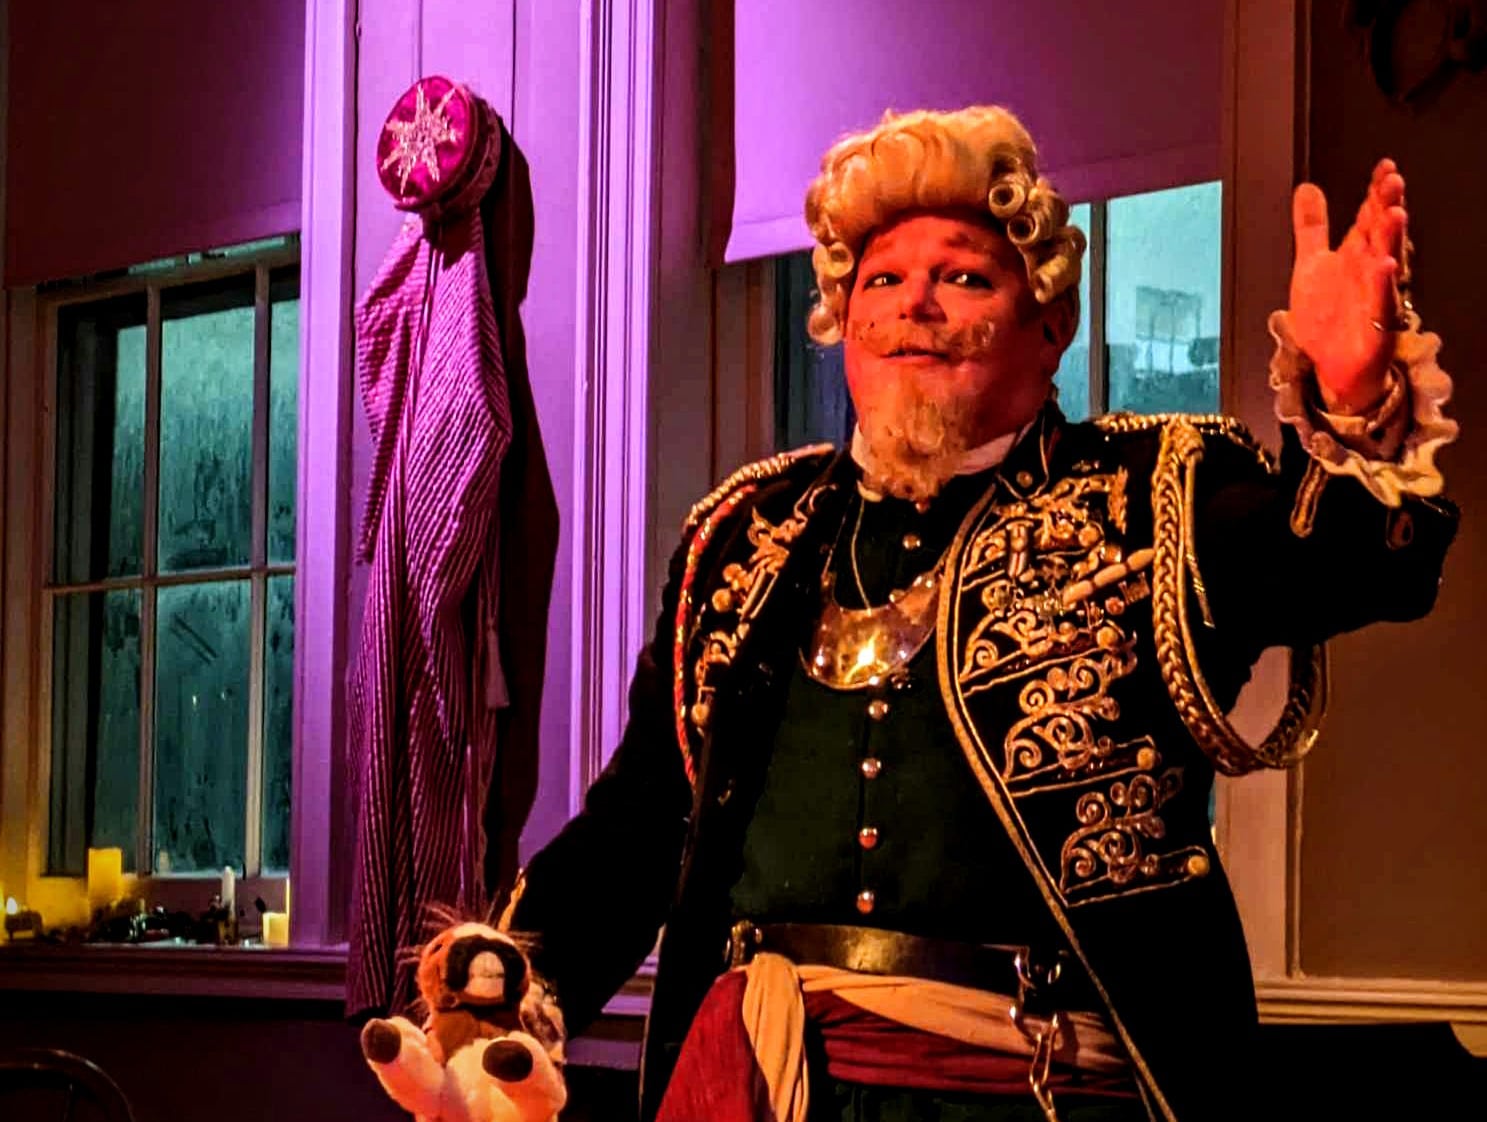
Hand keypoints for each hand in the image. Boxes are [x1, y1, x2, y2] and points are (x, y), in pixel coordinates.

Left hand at [1287, 158, 1406, 412]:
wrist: (1332, 366)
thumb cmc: (1328, 317)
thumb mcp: (1311, 264)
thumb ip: (1311, 227)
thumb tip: (1307, 187)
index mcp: (1356, 254)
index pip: (1368, 217)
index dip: (1376, 192)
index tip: (1385, 167)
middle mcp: (1369, 271)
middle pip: (1381, 234)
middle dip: (1388, 207)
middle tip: (1393, 182)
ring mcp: (1375, 296)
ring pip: (1387, 262)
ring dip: (1391, 239)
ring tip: (1394, 214)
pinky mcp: (1376, 325)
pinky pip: (1382, 302)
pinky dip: (1382, 284)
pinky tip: (1382, 266)